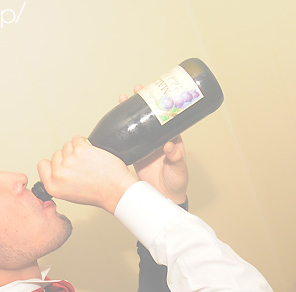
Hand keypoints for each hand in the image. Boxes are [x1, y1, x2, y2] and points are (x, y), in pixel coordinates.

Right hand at [37, 136, 137, 212]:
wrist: (116, 190)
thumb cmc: (98, 193)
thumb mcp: (70, 193)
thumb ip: (58, 180)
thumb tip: (55, 165)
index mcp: (52, 186)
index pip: (43, 164)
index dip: (54, 163)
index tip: (63, 165)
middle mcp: (58, 174)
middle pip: (57, 154)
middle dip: (69, 157)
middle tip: (83, 168)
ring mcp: (68, 161)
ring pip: (68, 146)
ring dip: (78, 150)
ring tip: (89, 163)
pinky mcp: (80, 150)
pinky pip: (78, 139)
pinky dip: (85, 143)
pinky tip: (92, 154)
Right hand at [120, 85, 188, 203]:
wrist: (165, 197)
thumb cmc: (177, 182)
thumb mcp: (179, 167)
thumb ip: (176, 156)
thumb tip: (169, 145)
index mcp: (172, 138)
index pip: (167, 116)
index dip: (160, 103)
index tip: (155, 93)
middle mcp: (159, 139)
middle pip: (150, 116)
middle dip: (142, 102)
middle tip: (136, 90)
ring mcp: (147, 146)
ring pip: (138, 125)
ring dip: (130, 113)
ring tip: (123, 99)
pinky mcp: (137, 154)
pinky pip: (129, 139)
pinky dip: (123, 130)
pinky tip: (116, 121)